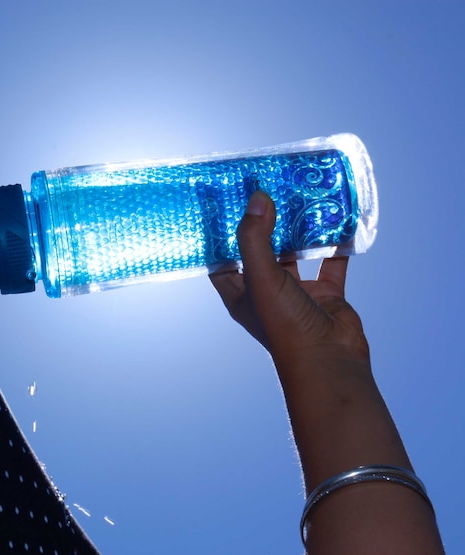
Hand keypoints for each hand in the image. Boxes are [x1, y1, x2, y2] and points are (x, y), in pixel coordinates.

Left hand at [209, 191, 369, 366]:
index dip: (219, 235)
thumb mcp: (262, 277)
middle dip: (263, 224)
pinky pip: (330, 264)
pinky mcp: (325, 295)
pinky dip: (334, 245)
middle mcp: (266, 293)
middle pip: (260, 251)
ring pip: (295, 254)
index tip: (222, 206)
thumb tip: (257, 198)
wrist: (330, 360)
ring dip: (297, 231)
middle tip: (265, 191)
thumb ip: (256, 238)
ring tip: (299, 199)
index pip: (222, 260)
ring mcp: (297, 294)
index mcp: (240, 294)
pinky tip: (338, 221)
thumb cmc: (285, 325)